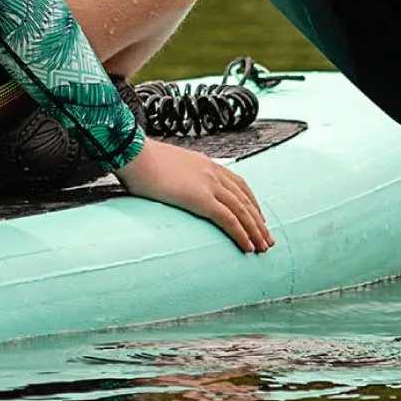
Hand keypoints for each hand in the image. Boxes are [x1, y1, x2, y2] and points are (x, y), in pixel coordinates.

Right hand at [118, 139, 273, 253]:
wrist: (133, 153)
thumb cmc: (140, 159)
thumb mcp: (164, 164)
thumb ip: (174, 175)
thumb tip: (169, 185)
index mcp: (205, 163)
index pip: (238, 184)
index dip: (251, 202)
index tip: (258, 216)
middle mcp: (213, 173)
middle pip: (245, 199)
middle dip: (258, 221)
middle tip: (267, 238)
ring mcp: (209, 185)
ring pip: (242, 211)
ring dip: (255, 231)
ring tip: (263, 247)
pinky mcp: (202, 199)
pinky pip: (230, 220)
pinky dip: (242, 234)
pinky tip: (247, 246)